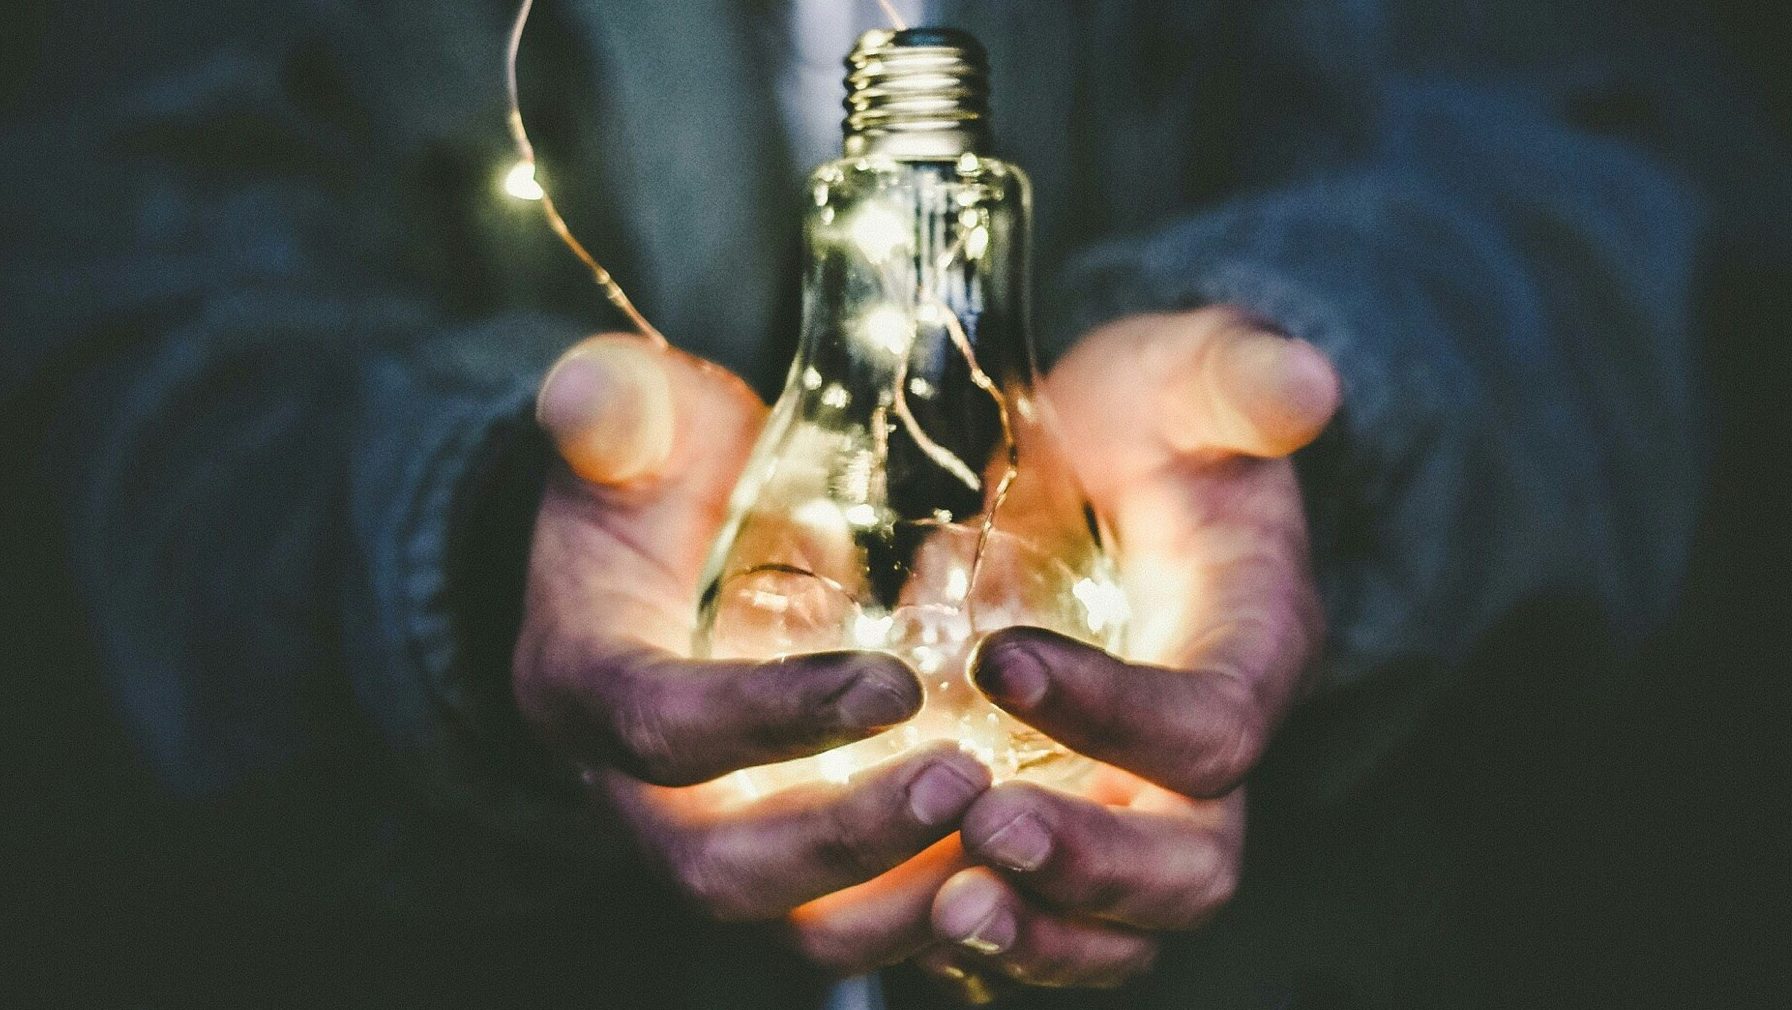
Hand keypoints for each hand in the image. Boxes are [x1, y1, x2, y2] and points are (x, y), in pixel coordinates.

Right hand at [514, 334, 990, 945]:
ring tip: (1011, 841)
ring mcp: (712, 838)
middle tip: (966, 782)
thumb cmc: (658, 479)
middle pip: (721, 869)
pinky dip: (931, 911)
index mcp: (586, 685)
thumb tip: (588, 397)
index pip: (661, 728)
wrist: (662, 552)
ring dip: (900, 902)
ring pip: (792, 927)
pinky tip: (1021, 866)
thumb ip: (615, 408)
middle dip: (846, 841)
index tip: (894, 684)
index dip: (770, 719)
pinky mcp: (784, 861)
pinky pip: (851, 922)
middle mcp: (634, 792)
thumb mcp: (634, 424)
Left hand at [922, 307, 1339, 995]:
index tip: (1000, 660)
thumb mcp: (1183, 376)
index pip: (1212, 723)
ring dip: (1041, 933)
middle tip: (985, 830)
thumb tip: (1306, 383)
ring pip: (1124, 925)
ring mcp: (1139, 802)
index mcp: (1251, 649)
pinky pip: (1053, 923)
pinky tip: (908, 913)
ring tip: (946, 909)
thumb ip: (1236, 378)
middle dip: (1094, 864)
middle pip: (1192, 863)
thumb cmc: (1145, 422)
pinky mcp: (1072, 822)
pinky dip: (995, 938)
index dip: (1119, 712)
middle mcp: (1205, 752)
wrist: (1099, 467)